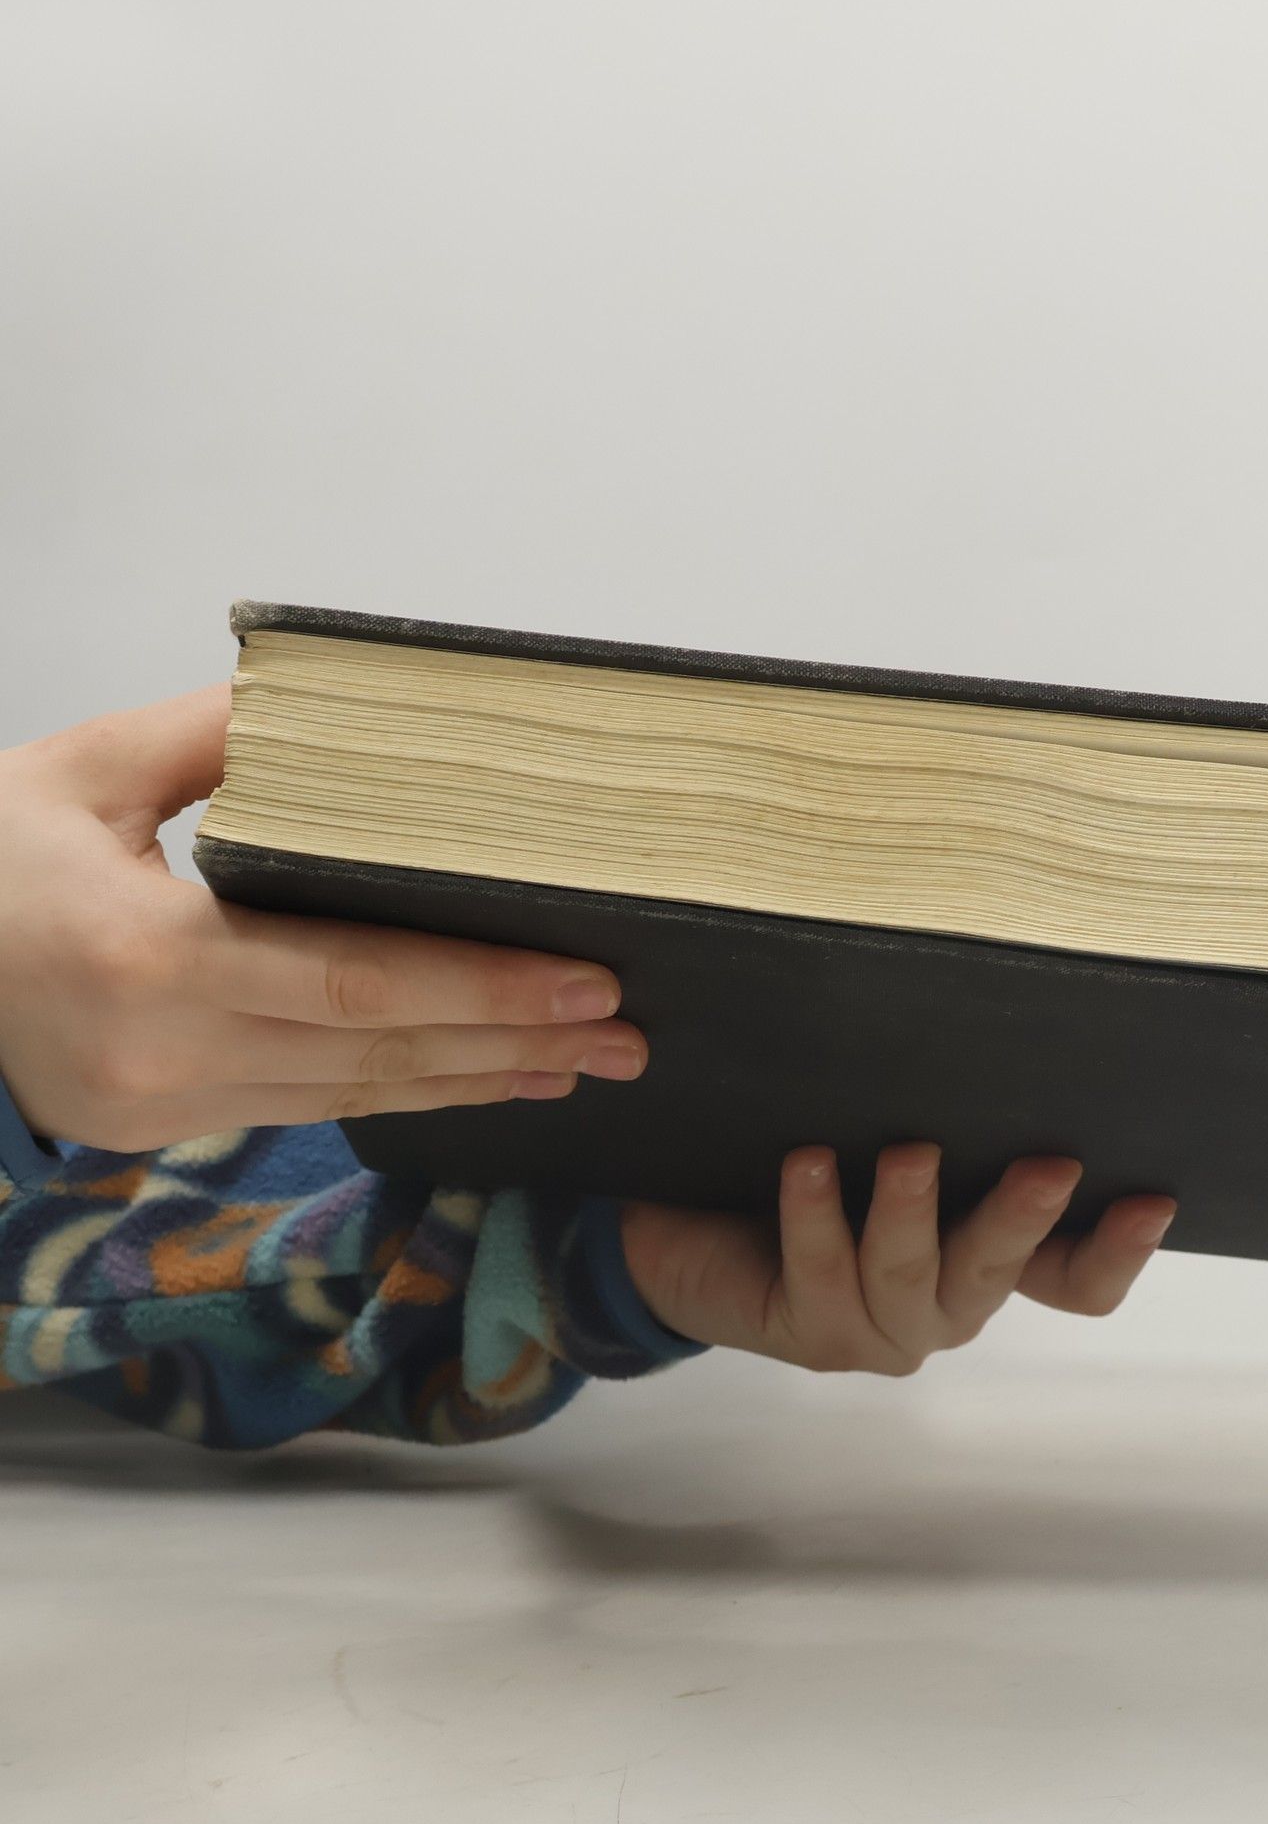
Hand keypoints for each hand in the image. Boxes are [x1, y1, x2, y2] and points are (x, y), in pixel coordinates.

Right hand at [0, 686, 648, 1150]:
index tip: (587, 982)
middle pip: (381, 1052)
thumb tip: (333, 699)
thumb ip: (214, 734)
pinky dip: (405, 1092)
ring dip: (477, 1079)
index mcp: (146, 954)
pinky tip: (477, 1080)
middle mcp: (163, 1049)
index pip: (359, 982)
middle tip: (630, 1035)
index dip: (483, 988)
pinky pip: (312, 1105)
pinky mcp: (163, 1124)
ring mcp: (162, 1102)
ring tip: (582, 1064)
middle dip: (515, 1043)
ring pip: (358, 1094)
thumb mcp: (83, 770)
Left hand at [623, 1141, 1175, 1369]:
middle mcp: (947, 1303)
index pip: (1074, 1279)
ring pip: (909, 1277)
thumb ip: (948, 1110)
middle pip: (1000, 1274)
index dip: (1118, 1251)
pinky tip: (806, 1162)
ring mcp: (881, 1327)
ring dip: (911, 1214)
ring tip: (908, 1155)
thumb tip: (991, 1012)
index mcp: (986, 1258)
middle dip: (1024, 1219)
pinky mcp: (811, 1330)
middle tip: (1051, 1166)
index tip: (1154, 1197)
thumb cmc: (815, 1163)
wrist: (696, 1229)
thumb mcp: (889, 1131)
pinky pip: (819, 1271)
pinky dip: (814, 1215)